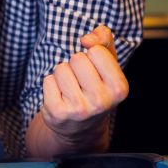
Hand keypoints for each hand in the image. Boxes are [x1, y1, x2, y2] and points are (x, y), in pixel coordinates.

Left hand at [38, 26, 127, 145]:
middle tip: (82, 82)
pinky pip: (48, 80)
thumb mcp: (108, 62)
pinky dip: (51, 85)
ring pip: (61, 68)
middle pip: (77, 58)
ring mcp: (79, 109)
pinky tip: (60, 97)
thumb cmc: (96, 86)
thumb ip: (104, 39)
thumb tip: (86, 39)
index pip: (97, 50)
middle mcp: (102, 101)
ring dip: (63, 75)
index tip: (96, 71)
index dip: (92, 55)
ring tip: (71, 90)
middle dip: (76, 65)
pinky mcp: (58, 113)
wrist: (81, 128)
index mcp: (120, 88)